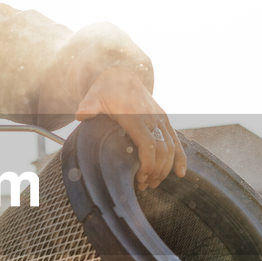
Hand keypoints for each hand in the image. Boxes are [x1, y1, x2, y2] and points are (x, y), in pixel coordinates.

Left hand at [77, 66, 186, 190]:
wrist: (122, 74)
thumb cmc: (106, 89)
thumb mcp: (94, 97)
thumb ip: (89, 107)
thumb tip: (81, 115)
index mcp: (136, 116)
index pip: (148, 145)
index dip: (148, 165)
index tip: (141, 179)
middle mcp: (152, 118)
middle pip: (162, 151)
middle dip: (156, 171)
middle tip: (145, 186)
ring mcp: (160, 119)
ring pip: (171, 148)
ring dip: (165, 168)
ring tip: (154, 183)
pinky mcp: (164, 119)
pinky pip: (176, 140)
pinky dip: (181, 158)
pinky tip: (181, 173)